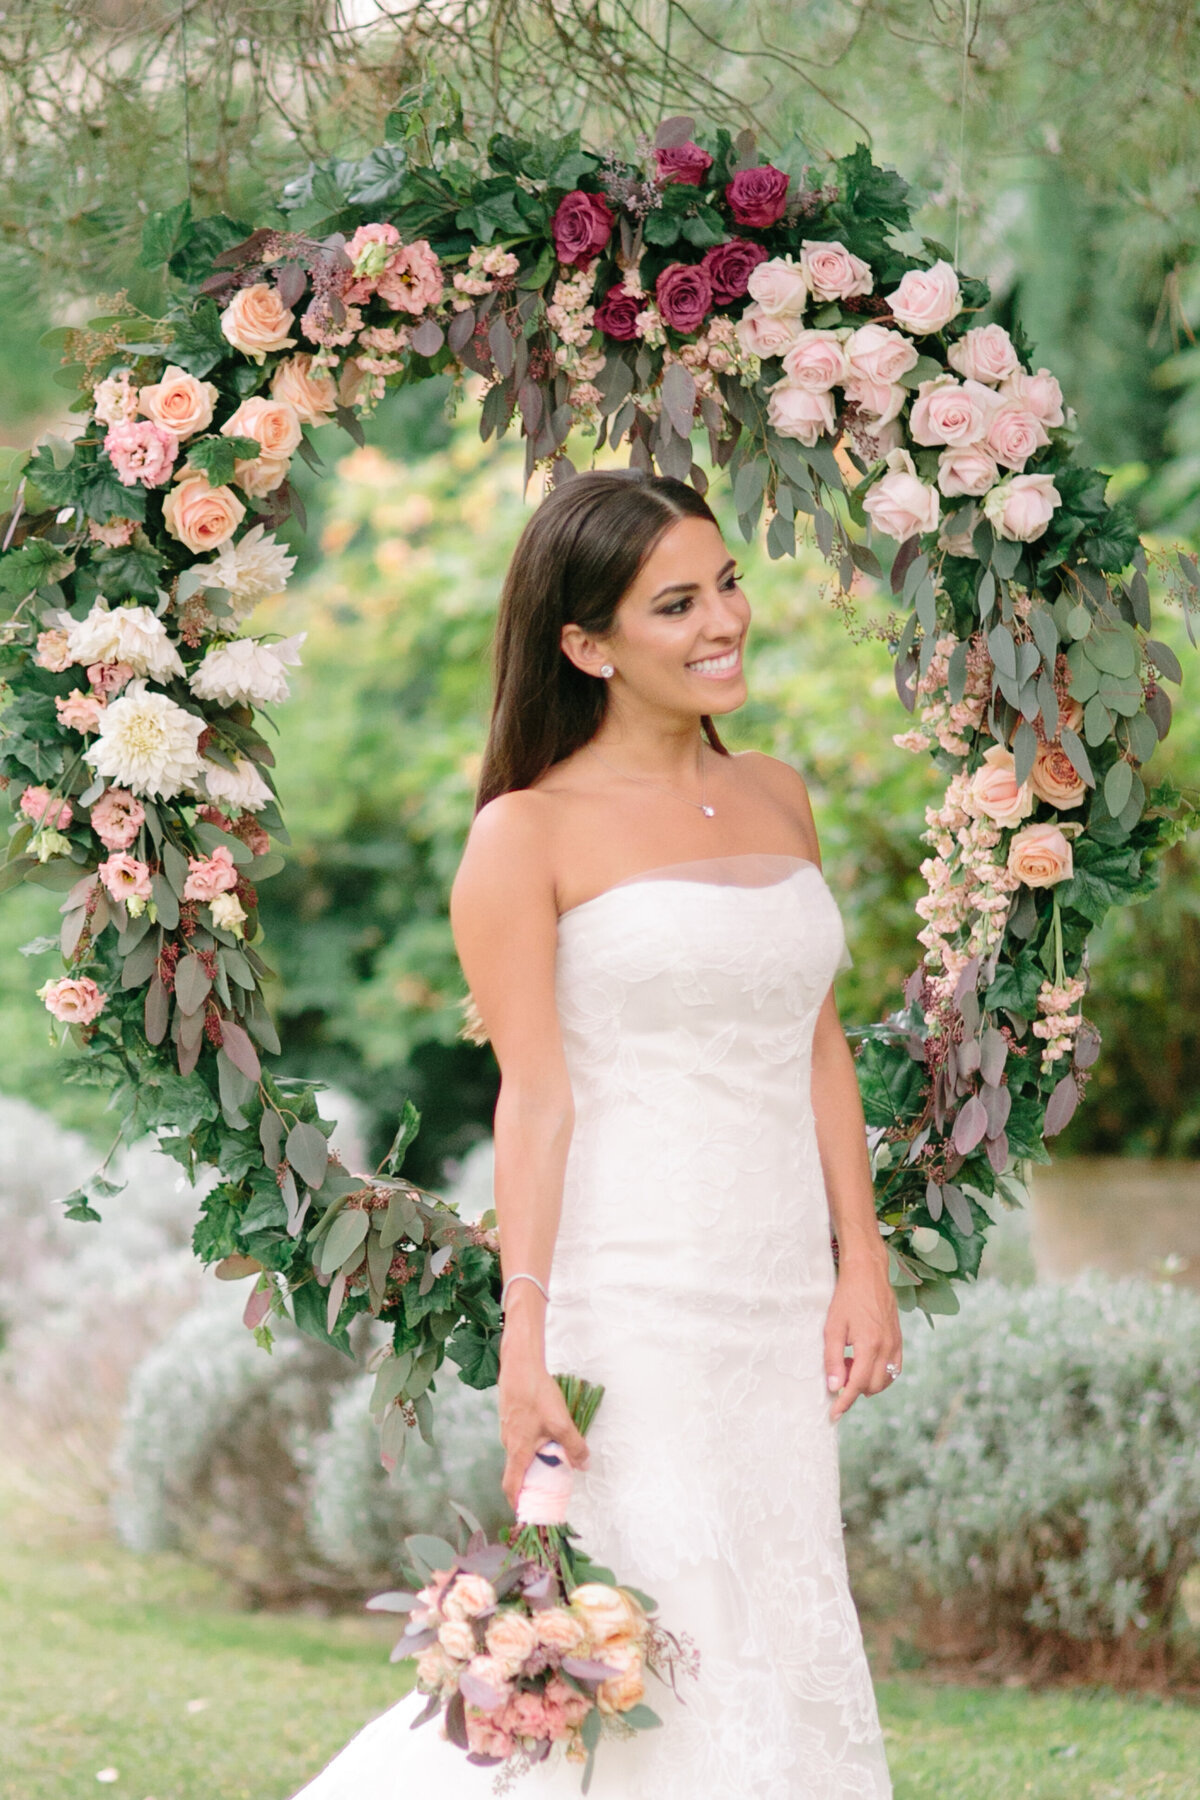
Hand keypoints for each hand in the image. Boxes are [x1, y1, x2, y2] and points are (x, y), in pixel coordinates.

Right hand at [497, 1349, 589, 1512]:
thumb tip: (584, 1465)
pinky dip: (531, 1444)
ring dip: (533, 1460)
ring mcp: (508, 1429)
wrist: (520, 1365)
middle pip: (517, 1471)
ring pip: (520, 1452)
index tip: (525, 1512)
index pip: (511, 1486)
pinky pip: (520, 1438)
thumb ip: (574, 1446)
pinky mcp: (511, 1416)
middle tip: (547, 1487)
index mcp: (517, 1450)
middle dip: (530, 1482)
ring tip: (552, 1459)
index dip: (517, 1502)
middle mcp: (508, 1443)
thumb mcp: (560, 1422)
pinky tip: (546, 1433)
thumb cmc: (536, 1394)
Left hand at [824, 1254, 901, 1421]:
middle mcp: (886, 1348)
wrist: (868, 1273)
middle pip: (872, 1387)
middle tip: (839, 1369)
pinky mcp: (899, 1340)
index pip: (856, 1385)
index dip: (844, 1402)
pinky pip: (894, 1368)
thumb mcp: (832, 1327)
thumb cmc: (846, 1298)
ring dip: (867, 1381)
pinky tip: (865, 1359)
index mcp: (869, 1345)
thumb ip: (832, 1358)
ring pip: (885, 1380)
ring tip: (850, 1360)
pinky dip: (879, 1373)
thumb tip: (833, 1386)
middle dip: (854, 1388)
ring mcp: (895, 1344)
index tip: (833, 1415)